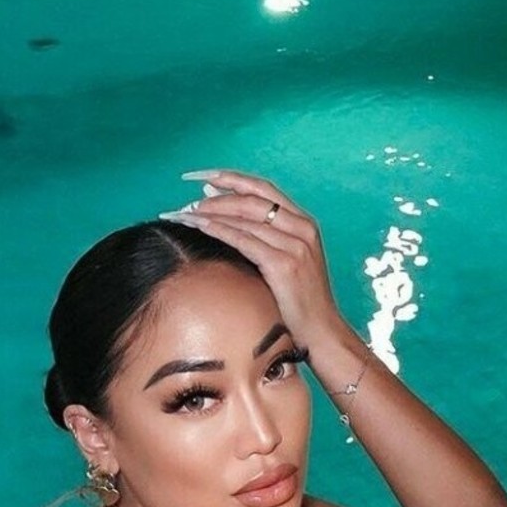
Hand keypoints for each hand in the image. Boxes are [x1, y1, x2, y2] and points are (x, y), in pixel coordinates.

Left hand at [160, 169, 343, 346]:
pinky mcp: (284, 264)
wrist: (320, 330)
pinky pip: (245, 240)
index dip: (232, 179)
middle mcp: (302, 227)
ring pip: (246, 216)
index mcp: (304, 222)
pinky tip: (200, 226)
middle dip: (217, 194)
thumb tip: (230, 223)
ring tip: (186, 213)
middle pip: (252, 198)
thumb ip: (266, 241)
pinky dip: (220, 230)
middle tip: (188, 197)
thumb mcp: (287, 262)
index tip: (204, 176)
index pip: (263, 189)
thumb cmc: (298, 301)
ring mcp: (295, 245)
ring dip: (212, 212)